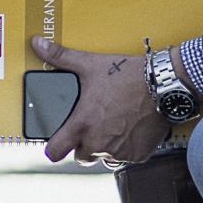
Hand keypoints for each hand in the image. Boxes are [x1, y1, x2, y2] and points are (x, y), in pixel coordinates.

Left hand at [30, 36, 170, 164]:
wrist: (163, 84)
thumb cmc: (127, 75)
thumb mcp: (90, 65)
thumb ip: (61, 57)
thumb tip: (38, 44)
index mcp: (82, 125)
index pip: (55, 152)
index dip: (53, 148)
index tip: (56, 144)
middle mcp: (98, 143)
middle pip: (81, 157)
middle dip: (83, 145)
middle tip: (93, 126)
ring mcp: (119, 152)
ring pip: (104, 158)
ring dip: (105, 148)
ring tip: (113, 125)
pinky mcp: (138, 155)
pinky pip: (126, 158)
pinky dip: (127, 148)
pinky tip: (130, 129)